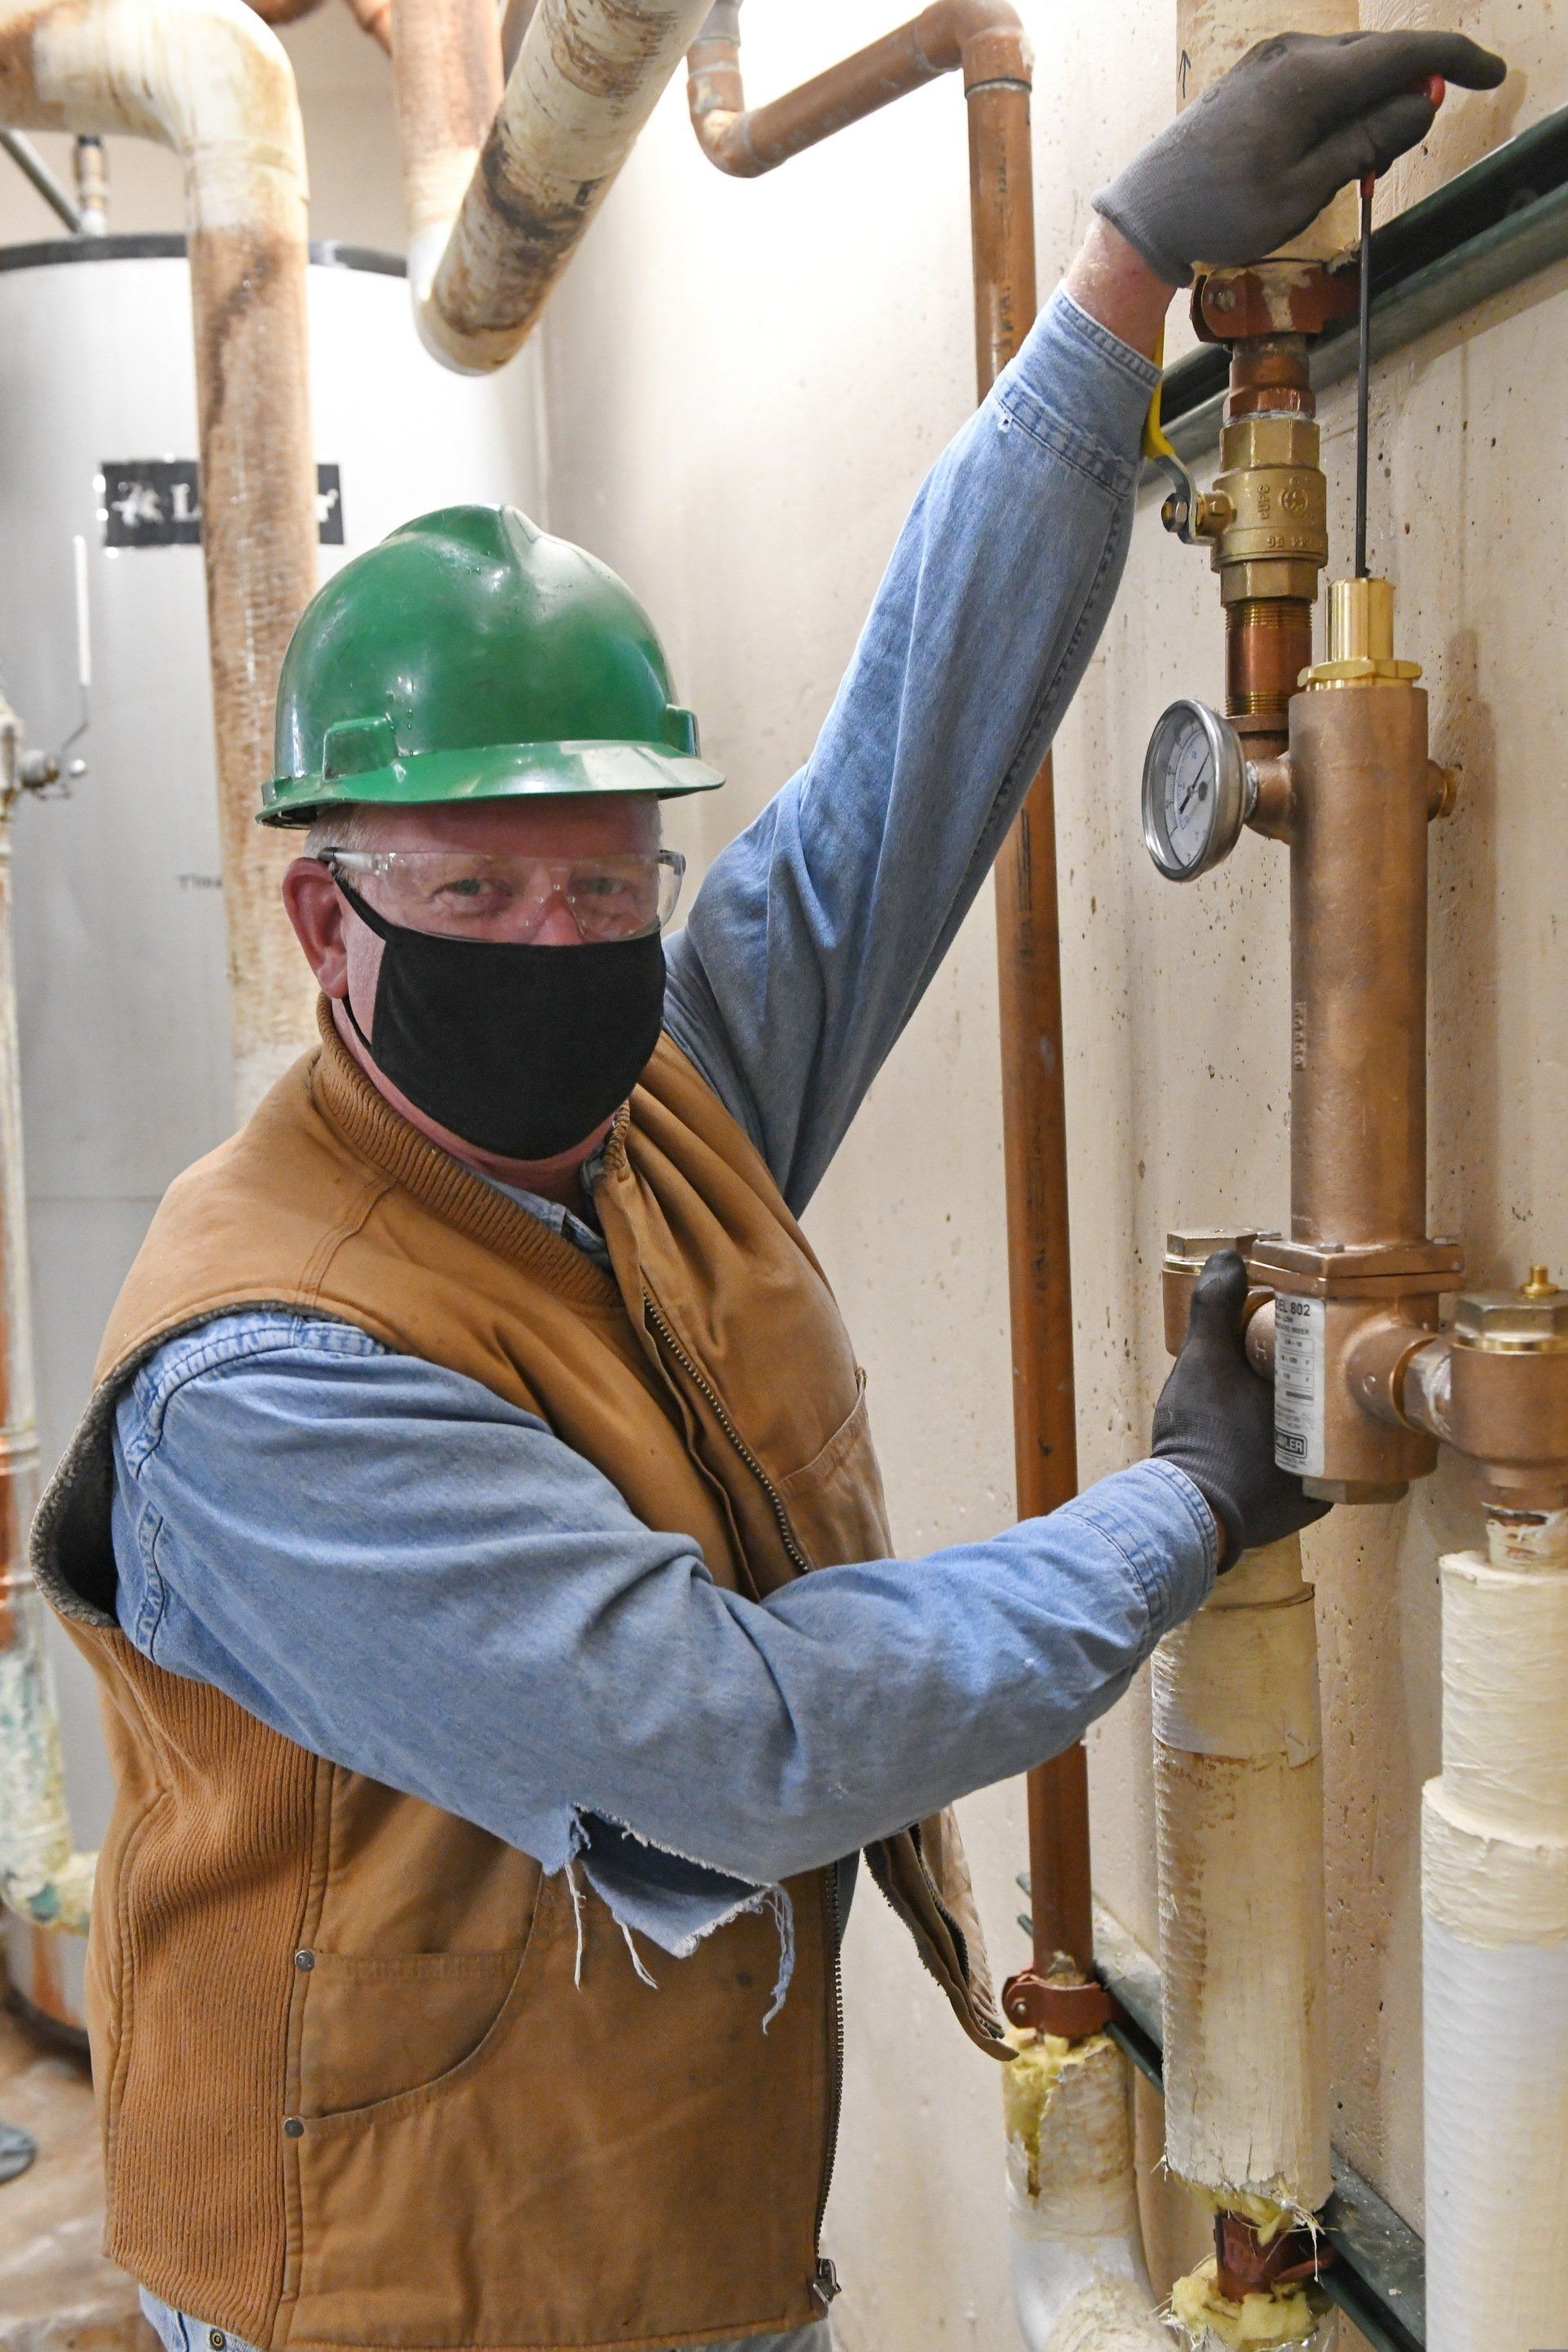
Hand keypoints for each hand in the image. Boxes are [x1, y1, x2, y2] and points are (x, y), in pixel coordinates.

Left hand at [1093, 30, 1505, 288]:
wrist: (1146, 216)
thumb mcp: (1303, 192)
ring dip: (1372, 104)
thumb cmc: (1219, 214)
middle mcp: (1291, 56)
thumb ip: (1365, 143)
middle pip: (1379, 56)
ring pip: (1349, 67)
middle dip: (1410, 92)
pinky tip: (1331, 148)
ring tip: (1359, 164)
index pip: (1404, 51)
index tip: (1491, 76)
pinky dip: (1341, 104)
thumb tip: (1419, 105)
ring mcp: (1270, 61)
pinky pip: (1318, 76)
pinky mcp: (1256, 75)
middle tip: (1400, 152)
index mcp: (1308, 81)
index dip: (1456, 61)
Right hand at [1150, 1250, 1329, 1562]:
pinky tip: (1260, 1441)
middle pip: (1324, 1410)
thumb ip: (1215, 1306)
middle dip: (1303, 1390)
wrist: (1181, 1513)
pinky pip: (1296, 1475)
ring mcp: (1315, 1493)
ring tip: (1265, 1400)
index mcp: (1322, 1421)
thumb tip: (1230, 1257)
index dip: (1313, 1351)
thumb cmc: (1202, 1437)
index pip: (1330, 1374)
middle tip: (1275, 1368)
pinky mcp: (1293, 1516)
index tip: (1293, 1335)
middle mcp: (1332, 1462)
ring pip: (1312, 1443)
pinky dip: (1281, 1458)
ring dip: (1293, 1424)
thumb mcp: (1204, 1360)